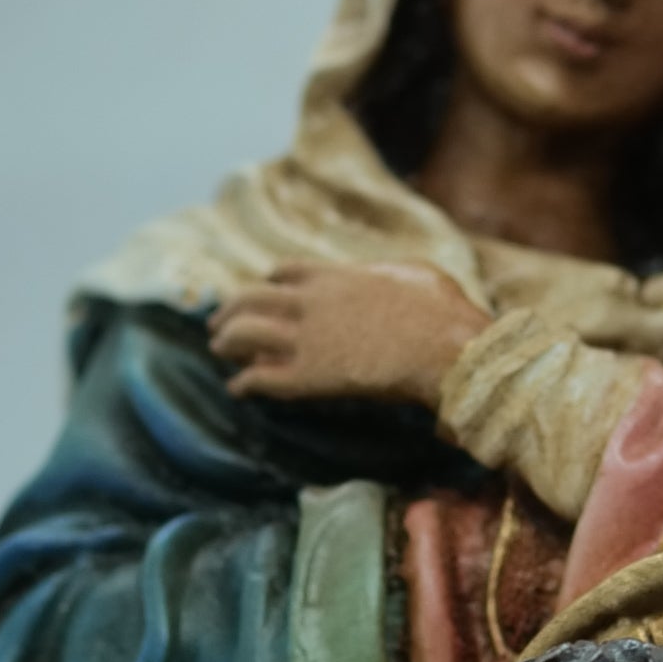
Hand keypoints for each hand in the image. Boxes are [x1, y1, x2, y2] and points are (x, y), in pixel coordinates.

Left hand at [206, 255, 483, 407]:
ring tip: (219, 351)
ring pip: (243, 335)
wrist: (444, 347)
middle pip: (250, 299)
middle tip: (218, 323)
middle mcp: (309, 303)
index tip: (263, 288)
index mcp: (334, 276)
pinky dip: (243, 383)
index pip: (284, 272)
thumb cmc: (441, 311)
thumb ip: (390, 272)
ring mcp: (305, 340)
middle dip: (230, 310)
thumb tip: (393, 277)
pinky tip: (237, 389)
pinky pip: (260, 379)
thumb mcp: (415, 272)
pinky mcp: (308, 377)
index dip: (268, 282)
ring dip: (226, 341)